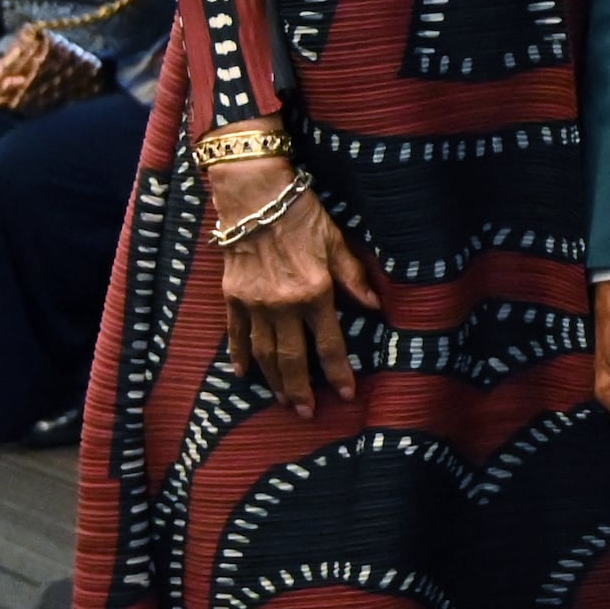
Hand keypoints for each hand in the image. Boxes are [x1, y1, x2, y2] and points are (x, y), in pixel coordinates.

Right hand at [209, 157, 367, 414]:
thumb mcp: (337, 242)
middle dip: (302, 390)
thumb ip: (354, 278)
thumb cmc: (301, 214)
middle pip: (293, 359)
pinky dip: (239, 356)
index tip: (346, 394)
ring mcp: (254, 303)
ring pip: (264, 353)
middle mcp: (283, 305)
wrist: (255, 196)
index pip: (330, 344)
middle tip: (308, 412)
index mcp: (314, 293)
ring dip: (274, 381)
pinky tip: (244, 374)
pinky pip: (235, 334)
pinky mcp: (232, 296)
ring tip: (284, 401)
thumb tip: (376, 307)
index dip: (339, 372)